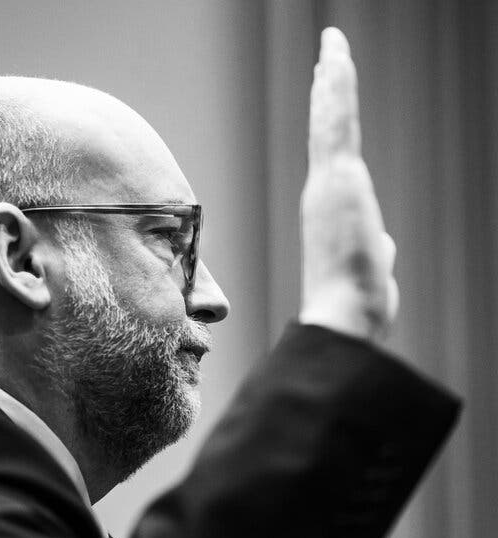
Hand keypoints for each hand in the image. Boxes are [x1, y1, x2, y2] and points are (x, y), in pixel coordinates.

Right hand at [299, 27, 398, 341]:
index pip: (337, 153)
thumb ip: (376, 247)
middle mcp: (326, 190)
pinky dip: (334, 91)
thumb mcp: (374, 269)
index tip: (330, 92)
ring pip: (331, 120)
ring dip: (333, 80)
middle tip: (330, 54)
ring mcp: (328, 182)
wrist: (342, 317)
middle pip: (330, 129)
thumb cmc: (354, 302)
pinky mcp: (335, 178)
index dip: (333, 120)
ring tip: (333, 46)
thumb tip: (384, 243)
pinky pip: (334, 125)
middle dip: (330, 89)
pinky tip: (333, 61)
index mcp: (334, 208)